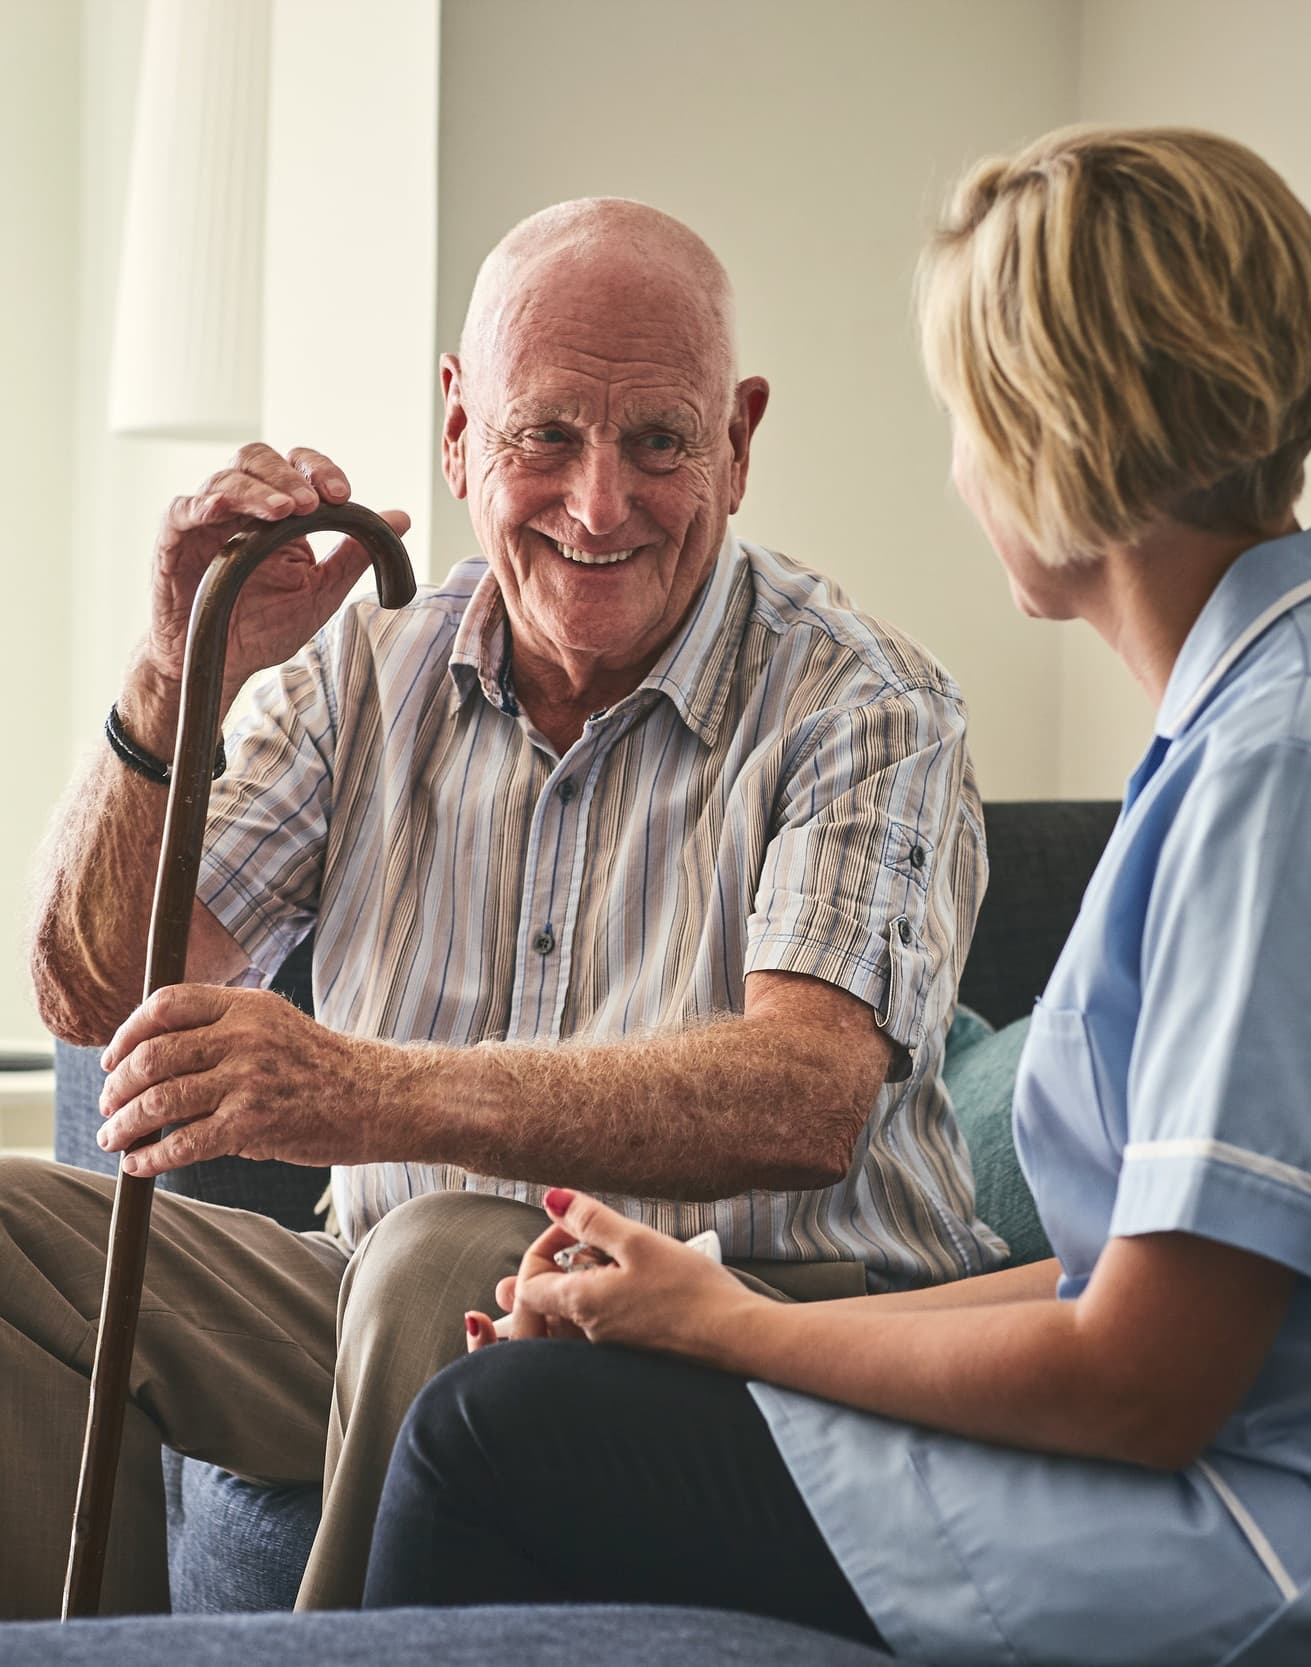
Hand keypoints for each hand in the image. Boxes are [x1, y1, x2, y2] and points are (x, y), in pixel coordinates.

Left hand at [96, 984, 392, 1174]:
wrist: (380, 1097)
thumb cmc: (326, 1068)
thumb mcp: (277, 1026)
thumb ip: (226, 1031)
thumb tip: (159, 1057)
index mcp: (248, 1005)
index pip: (166, 1004)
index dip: (127, 1032)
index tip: (112, 1059)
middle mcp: (244, 1036)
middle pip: (153, 1054)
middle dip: (118, 1085)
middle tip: (108, 1105)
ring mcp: (248, 1080)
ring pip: (160, 1100)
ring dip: (124, 1123)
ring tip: (113, 1137)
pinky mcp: (253, 1124)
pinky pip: (184, 1143)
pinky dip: (151, 1157)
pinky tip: (139, 1165)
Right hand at [146, 442, 409, 692]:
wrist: (222, 663)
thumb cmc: (263, 626)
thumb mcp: (320, 591)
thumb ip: (356, 554)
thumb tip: (401, 518)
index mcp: (276, 513)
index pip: (297, 469)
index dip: (319, 470)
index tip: (343, 493)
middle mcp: (241, 507)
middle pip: (258, 459)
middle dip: (289, 474)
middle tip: (314, 500)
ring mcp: (206, 520)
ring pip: (225, 478)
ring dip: (257, 489)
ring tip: (285, 511)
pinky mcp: (175, 541)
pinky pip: (182, 509)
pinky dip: (204, 504)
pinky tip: (223, 511)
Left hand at [472, 1189, 761, 1361]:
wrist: (738, 1339)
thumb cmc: (692, 1292)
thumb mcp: (638, 1241)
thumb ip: (591, 1220)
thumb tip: (552, 1200)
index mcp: (582, 1304)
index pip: (527, 1283)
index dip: (542, 1246)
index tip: (575, 1226)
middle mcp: (589, 1332)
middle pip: (549, 1298)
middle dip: (562, 1261)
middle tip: (593, 1239)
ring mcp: (612, 1345)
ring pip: (577, 1309)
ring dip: (587, 1277)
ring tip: (619, 1256)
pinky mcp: (635, 1349)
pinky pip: (603, 1322)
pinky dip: (608, 1296)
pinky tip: (641, 1280)